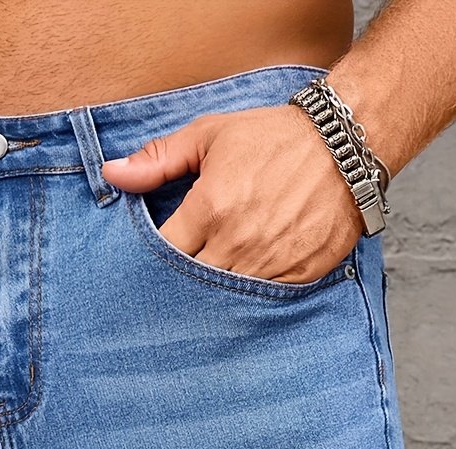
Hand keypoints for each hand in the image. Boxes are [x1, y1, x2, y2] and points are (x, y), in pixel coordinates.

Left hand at [102, 104, 361, 284]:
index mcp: (210, 208)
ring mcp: (269, 265)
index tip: (151, 260)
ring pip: (224, 302)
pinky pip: (261, 304)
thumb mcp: (210, 136)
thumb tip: (111, 175)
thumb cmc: (273, 138)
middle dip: (178, 286)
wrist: (344, 146)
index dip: (152, 261)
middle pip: (190, 285)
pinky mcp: (297, 277)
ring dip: (211, 300)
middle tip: (171, 287)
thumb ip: (159, 159)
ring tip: (203, 294)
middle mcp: (237, 243)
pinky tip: (239, 295)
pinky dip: (247, 303)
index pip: (163, 255)